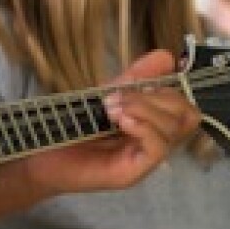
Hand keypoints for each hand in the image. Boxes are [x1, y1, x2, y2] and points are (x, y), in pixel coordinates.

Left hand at [23, 49, 199, 196]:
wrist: (42, 155)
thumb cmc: (73, 127)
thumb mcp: (105, 95)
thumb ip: (135, 78)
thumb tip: (166, 56)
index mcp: (151, 124)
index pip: (185, 106)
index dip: (169, 88)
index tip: (138, 81)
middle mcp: (153, 142)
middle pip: (187, 116)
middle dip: (158, 96)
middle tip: (120, 96)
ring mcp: (145, 160)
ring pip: (174, 130)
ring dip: (145, 108)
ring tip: (113, 107)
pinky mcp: (133, 173)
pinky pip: (158, 148)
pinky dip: (143, 127)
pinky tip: (121, 120)